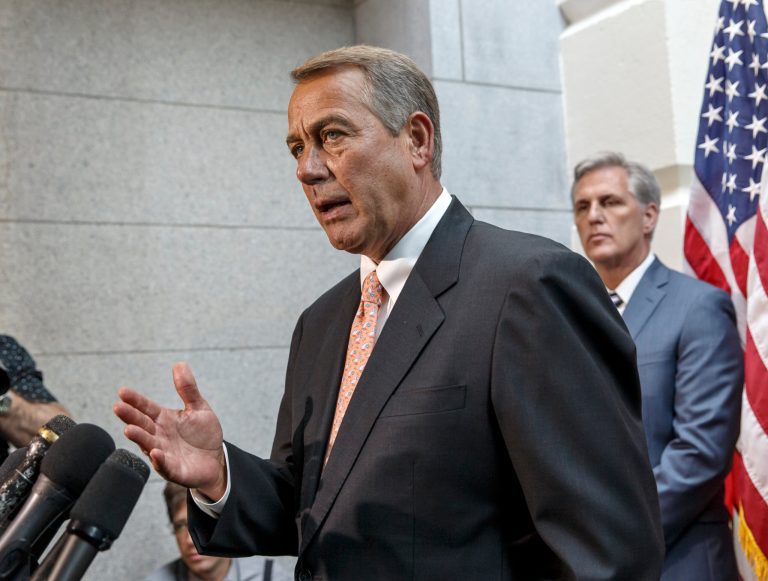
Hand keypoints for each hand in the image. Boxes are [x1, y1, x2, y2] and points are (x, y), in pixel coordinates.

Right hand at [113, 362, 226, 499]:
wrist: (216, 460)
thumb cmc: (203, 434)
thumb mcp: (198, 408)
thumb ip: (188, 389)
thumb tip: (179, 364)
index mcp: (164, 419)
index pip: (146, 408)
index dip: (135, 400)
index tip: (122, 391)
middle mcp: (160, 436)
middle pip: (142, 424)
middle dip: (130, 416)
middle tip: (118, 407)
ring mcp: (164, 453)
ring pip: (148, 444)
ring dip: (139, 437)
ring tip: (129, 429)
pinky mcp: (174, 470)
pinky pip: (165, 466)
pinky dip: (159, 460)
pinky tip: (155, 452)